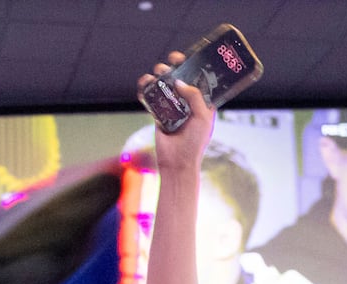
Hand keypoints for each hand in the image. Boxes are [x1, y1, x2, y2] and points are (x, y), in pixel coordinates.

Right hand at [138, 51, 214, 173]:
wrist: (177, 163)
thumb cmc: (195, 142)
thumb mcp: (202, 117)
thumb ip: (194, 97)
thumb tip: (179, 82)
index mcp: (201, 102)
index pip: (197, 78)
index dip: (192, 65)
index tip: (186, 57)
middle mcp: (186, 102)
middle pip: (179, 78)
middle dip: (174, 67)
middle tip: (170, 63)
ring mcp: (171, 108)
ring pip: (163, 85)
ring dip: (159, 76)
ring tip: (156, 73)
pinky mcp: (157, 114)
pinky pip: (150, 98)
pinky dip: (145, 88)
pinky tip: (144, 83)